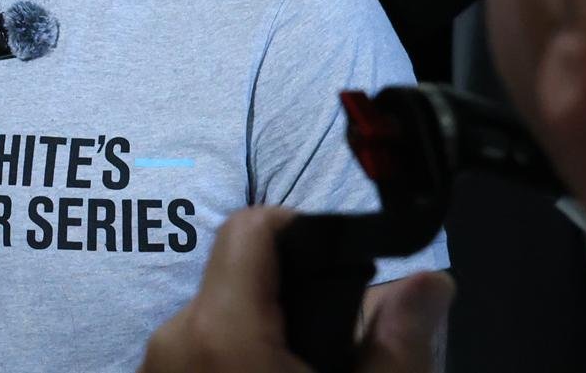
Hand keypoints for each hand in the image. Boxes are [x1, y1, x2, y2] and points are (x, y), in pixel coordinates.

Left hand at [139, 208, 451, 372]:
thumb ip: (397, 343)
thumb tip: (433, 281)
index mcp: (221, 330)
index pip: (250, 227)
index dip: (299, 230)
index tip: (339, 265)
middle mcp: (172, 337)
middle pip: (237, 277)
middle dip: (288, 298)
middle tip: (334, 345)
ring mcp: (152, 367)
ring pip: (215, 318)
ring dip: (259, 335)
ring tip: (304, 371)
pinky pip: (193, 353)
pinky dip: (230, 361)